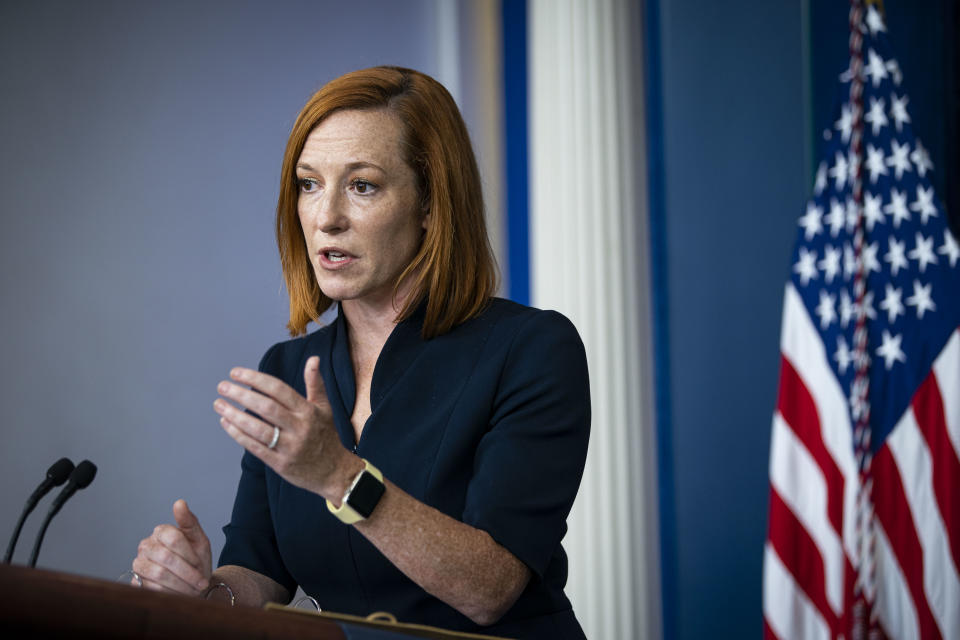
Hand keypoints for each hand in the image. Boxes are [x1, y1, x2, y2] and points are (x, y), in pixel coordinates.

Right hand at [132, 499, 211, 594]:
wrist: (192, 584)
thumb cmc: (196, 559)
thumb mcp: (199, 540)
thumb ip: (190, 522)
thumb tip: (179, 502)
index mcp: (161, 531)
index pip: (174, 539)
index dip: (189, 554)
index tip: (200, 564)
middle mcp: (146, 545)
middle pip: (166, 557)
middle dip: (187, 572)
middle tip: (201, 582)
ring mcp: (139, 563)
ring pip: (159, 574)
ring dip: (181, 584)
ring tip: (193, 589)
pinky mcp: (136, 581)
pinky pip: (152, 588)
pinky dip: (171, 592)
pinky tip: (180, 593)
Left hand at [214, 356, 357, 498]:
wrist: (334, 471)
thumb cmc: (326, 435)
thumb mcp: (324, 408)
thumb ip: (315, 383)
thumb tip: (313, 359)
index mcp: (307, 411)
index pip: (278, 390)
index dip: (255, 379)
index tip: (235, 373)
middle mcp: (299, 428)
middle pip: (266, 408)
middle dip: (241, 395)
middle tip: (222, 387)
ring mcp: (289, 447)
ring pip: (258, 429)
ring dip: (235, 416)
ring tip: (218, 404)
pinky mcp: (280, 464)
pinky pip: (255, 448)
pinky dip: (238, 435)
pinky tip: (226, 423)